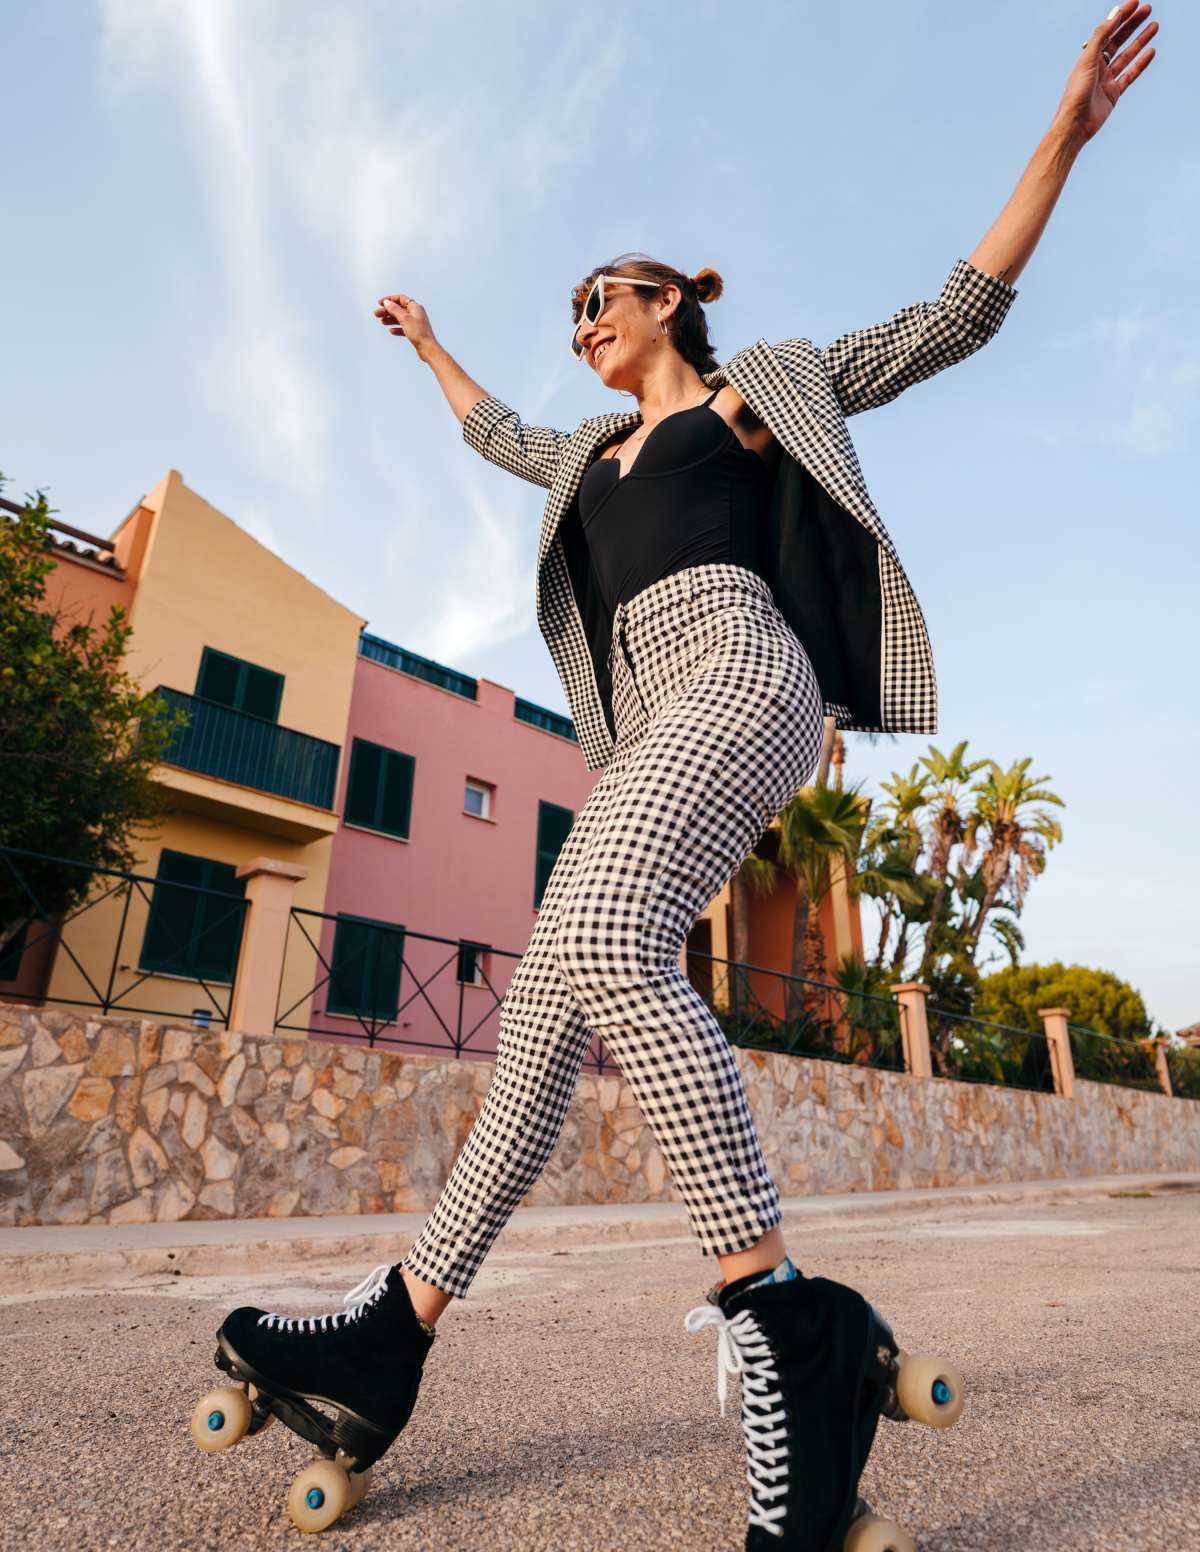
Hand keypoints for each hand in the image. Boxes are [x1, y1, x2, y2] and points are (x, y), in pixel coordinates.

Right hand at [374, 292, 437, 357]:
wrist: (428, 348)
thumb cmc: (419, 333)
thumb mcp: (404, 319)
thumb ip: (395, 309)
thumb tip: (387, 302)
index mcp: (415, 307)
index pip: (401, 299)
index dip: (390, 299)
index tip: (380, 303)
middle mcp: (416, 314)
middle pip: (399, 309)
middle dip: (387, 311)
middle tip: (376, 314)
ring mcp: (415, 323)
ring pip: (400, 318)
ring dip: (390, 319)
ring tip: (382, 322)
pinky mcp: (415, 332)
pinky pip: (404, 328)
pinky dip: (397, 328)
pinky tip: (391, 331)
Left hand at [1055, 1, 1157, 147]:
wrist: (1075, 125)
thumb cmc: (1076, 93)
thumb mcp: (1087, 60)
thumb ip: (1100, 36)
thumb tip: (1114, 14)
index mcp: (1088, 57)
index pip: (1107, 31)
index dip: (1121, 16)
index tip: (1135, 3)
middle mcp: (1097, 66)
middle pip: (1118, 40)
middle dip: (1133, 24)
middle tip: (1148, 10)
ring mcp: (1106, 80)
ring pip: (1127, 55)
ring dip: (1140, 40)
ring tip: (1154, 26)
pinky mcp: (1114, 93)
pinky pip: (1130, 74)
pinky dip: (1141, 63)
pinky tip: (1151, 51)